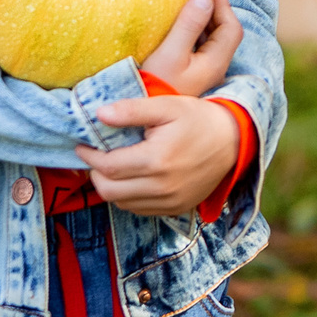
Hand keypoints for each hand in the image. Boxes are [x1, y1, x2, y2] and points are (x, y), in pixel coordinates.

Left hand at [77, 96, 239, 216]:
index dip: (89, 156)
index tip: (83, 145)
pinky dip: (128, 196)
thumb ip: (131, 110)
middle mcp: (162, 187)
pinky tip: (133, 177)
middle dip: (96, 174)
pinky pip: (139, 209)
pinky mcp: (175, 209)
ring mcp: (170, 202)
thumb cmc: (197, 119)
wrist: (233, 141)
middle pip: (109, 191)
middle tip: (96, 156)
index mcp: (157, 160)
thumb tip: (98, 114)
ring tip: (113, 166)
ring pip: (121, 203)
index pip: (108, 166)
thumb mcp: (166, 106)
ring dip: (111, 186)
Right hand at [139, 0, 242, 97]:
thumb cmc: (155, 84)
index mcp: (215, 62)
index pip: (231, 28)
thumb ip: (188, 25)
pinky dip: (196, 34)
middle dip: (216, 12)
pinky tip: (182, 29)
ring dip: (206, 23)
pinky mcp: (191, 77)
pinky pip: (201, 49)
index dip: (224, 7)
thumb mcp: (170, 53)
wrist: (143, 115)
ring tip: (191, 8)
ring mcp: (203, 74)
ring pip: (213, 42)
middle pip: (225, 35)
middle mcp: (214, 69)